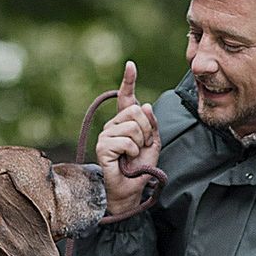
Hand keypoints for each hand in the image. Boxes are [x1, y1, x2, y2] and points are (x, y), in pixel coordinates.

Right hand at [95, 60, 161, 213]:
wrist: (130, 190)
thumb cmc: (140, 168)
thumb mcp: (152, 143)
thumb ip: (151, 124)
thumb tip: (143, 105)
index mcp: (125, 122)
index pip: (126, 98)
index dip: (128, 81)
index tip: (130, 65)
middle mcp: (113, 125)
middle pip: (136, 111)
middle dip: (147, 129)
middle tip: (142, 146)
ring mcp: (106, 135)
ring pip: (133, 126)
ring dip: (140, 143)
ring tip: (133, 155)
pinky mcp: (102, 147)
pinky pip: (126, 141)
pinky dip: (133, 152)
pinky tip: (126, 160)